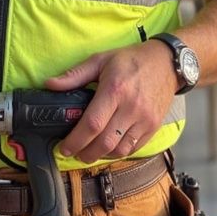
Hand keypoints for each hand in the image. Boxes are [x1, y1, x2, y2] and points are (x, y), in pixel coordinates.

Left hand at [45, 40, 177, 163]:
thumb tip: (49, 84)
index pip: (92, 124)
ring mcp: (145, 119)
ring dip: (102, 156)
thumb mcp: (101, 60)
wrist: (167, 62)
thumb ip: (74, 75)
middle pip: (104, 142)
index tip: (64, 147)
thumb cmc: (131, 60)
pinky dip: (119, 152)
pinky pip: (134, 148)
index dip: (75, 140)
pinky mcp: (154, 126)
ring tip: (90, 152)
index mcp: (114, 90)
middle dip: (85, 153)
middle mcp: (131, 107)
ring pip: (120, 150)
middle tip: (74, 153)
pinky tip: (109, 148)